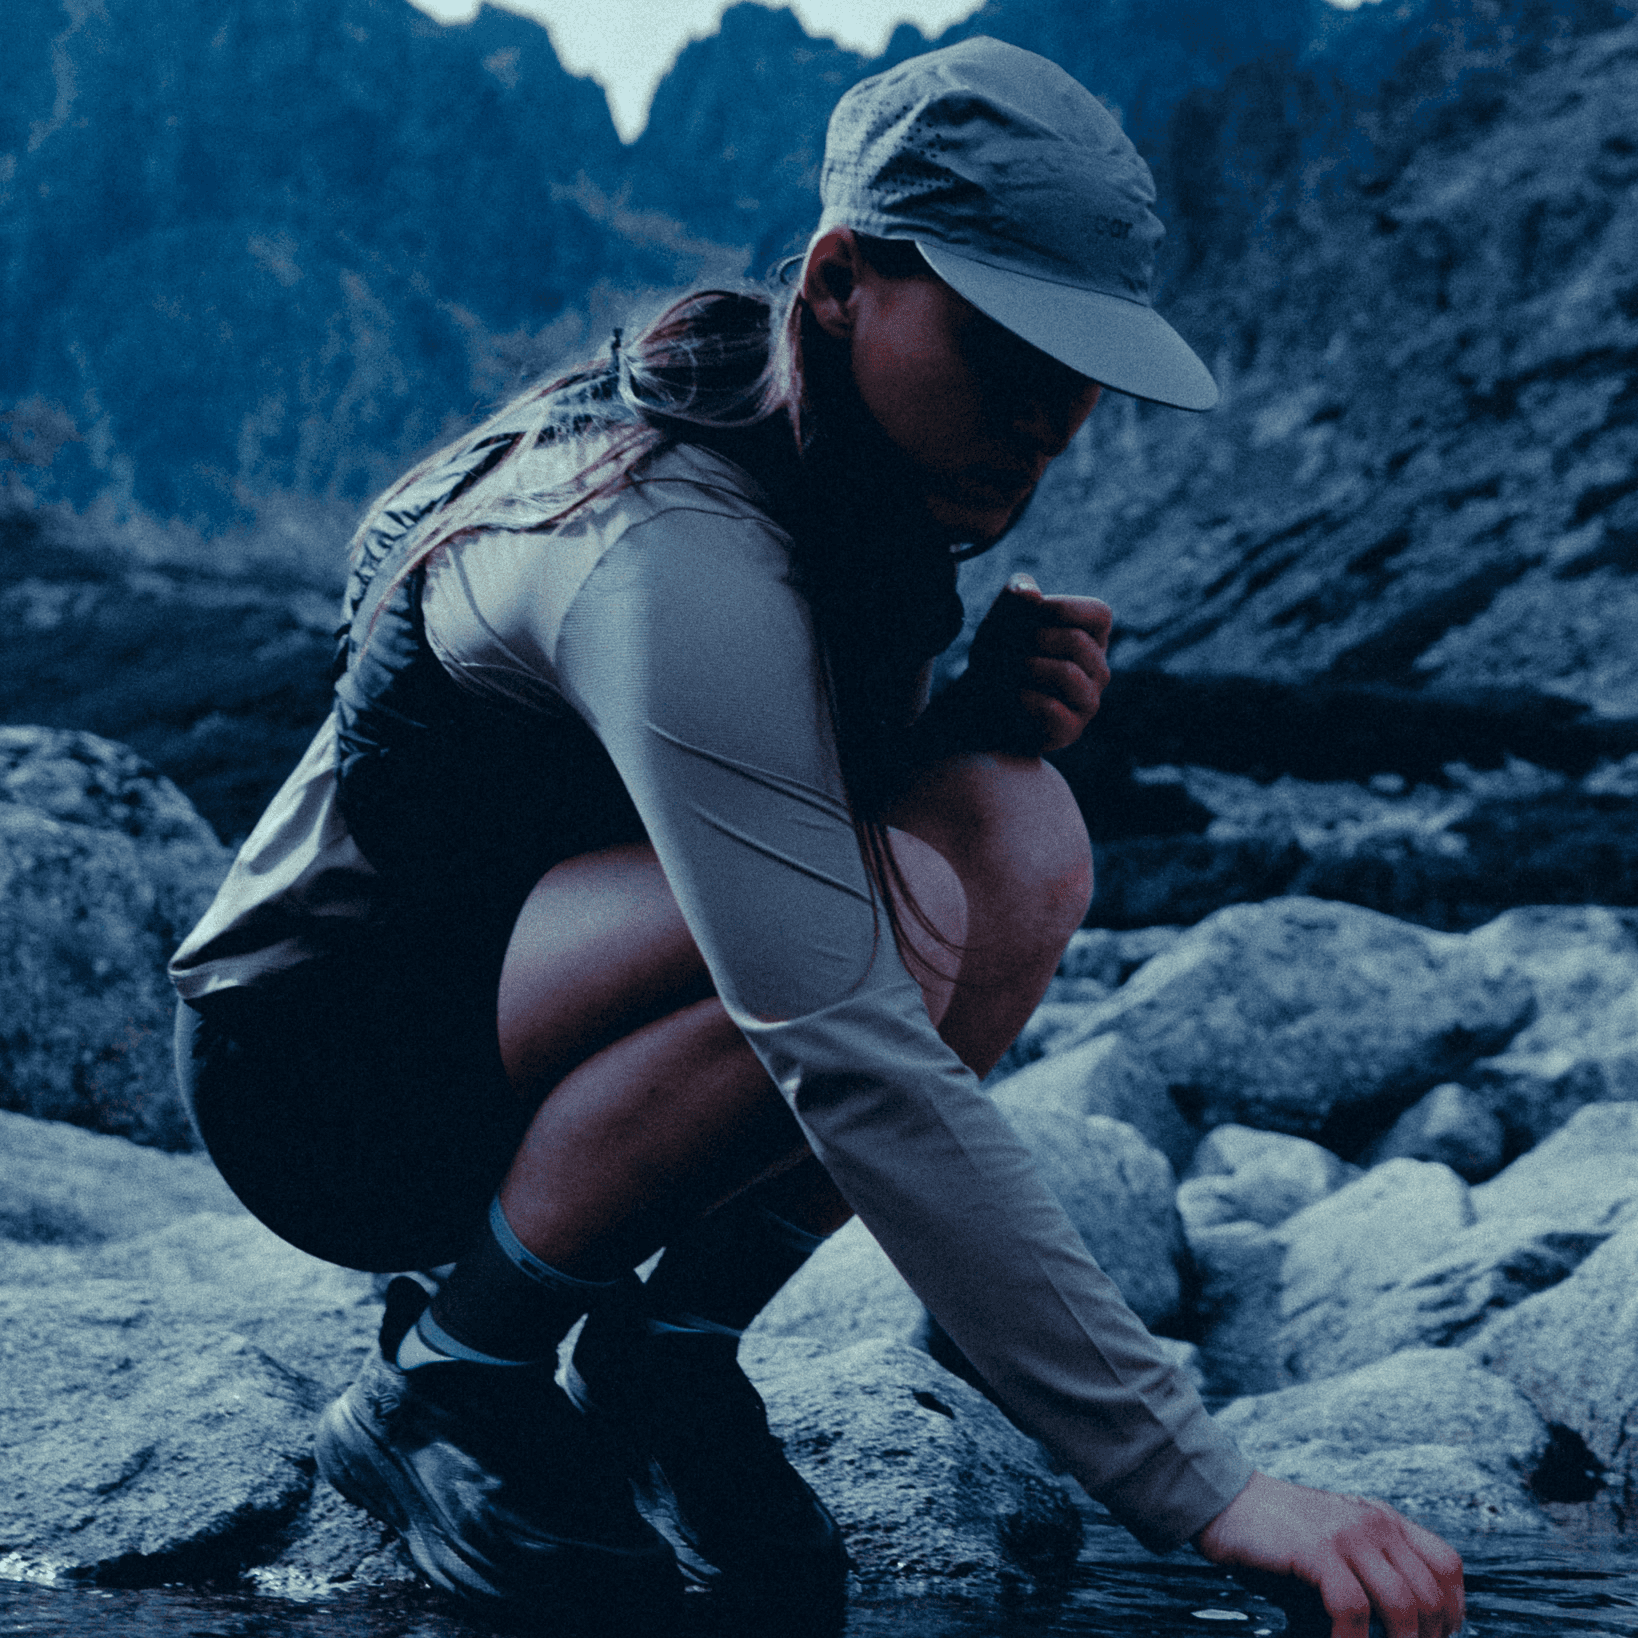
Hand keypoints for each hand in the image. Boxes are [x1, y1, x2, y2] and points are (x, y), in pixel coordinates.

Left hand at [960, 574, 1112, 754]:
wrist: (978, 704)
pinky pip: (1052, 709)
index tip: (1027, 612)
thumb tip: (1032, 593)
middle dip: (1030, 639)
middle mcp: (1098, 670)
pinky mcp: (1070, 730)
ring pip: (1066, 673)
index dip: (1061, 608)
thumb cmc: (999, 654)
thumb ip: (1017, 592)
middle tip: (1003, 648)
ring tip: (1003, 670)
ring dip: (1024, 667)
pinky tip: (1011, 695)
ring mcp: (1088, 702)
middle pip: (1075, 642)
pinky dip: (1022, 697)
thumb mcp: (1002, 616)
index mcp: (1092, 638)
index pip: (1099, 614)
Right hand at [1194, 1472, 1465, 1637]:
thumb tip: (1394, 1630)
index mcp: (1382, 1517)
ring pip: (1403, 1604)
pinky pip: (1353, 1608)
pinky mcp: (1316, 1549)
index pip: (1447, 1565)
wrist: (1221, 1498)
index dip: (1453, 1611)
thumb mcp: (1332, 1542)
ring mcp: (1346, 1533)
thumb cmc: (1275, 1533)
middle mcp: (1373, 1521)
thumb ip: (1366, 1572)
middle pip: (1431, 1593)